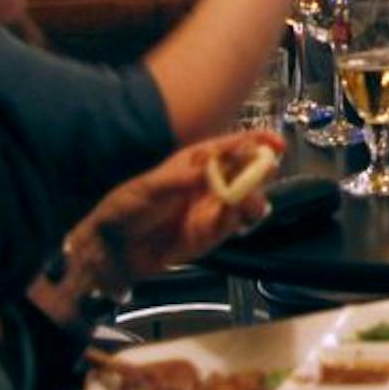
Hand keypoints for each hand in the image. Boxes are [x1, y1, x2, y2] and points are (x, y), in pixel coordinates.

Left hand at [77, 131, 285, 282]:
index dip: (256, 141)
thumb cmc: (125, 208)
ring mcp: (211, 209)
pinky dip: (233, 223)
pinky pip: (231, 227)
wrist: (112, 248)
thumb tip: (214, 167)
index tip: (276, 143)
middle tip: (264, 173)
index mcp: (197, 162)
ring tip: (246, 203)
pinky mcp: (209, 235)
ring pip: (247, 202)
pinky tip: (227, 221)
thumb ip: (184, 178)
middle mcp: (209, 184)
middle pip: (247, 173)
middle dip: (260, 172)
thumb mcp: (151, 187)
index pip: (233, 146)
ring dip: (251, 200)